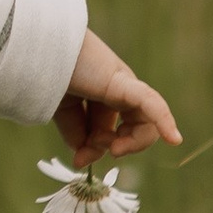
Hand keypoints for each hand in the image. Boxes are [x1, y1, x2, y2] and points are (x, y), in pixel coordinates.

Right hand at [56, 27, 181, 166]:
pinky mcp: (125, 82)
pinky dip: (163, 121)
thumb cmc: (48, 74)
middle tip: (101, 150)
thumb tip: (84, 158)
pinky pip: (152, 104)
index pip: (109, 132)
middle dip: (118, 146)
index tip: (81, 160)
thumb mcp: (61, 111)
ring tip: (114, 147)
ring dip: (132, 142)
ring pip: (146, 122)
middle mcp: (116, 91)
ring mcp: (124, 85)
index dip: (97, 149)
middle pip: (132, 129)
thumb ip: (75, 134)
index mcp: (99, 97)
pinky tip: (174, 139)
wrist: (39, 51)